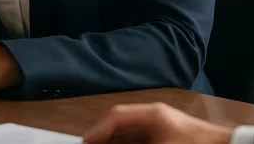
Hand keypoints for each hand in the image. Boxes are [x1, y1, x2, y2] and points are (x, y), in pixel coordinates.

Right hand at [83, 103, 233, 143]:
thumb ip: (130, 143)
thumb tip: (109, 142)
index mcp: (152, 113)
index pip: (117, 116)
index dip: (98, 130)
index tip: (83, 143)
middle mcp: (155, 116)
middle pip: (122, 125)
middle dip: (105, 138)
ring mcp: (163, 127)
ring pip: (131, 134)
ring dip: (117, 142)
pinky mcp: (169, 137)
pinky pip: (142, 139)